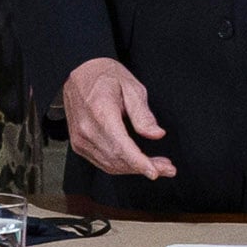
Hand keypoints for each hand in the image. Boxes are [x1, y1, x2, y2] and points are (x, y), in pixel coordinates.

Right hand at [63, 56, 177, 180]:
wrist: (79, 73)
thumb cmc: (105, 76)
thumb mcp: (131, 87)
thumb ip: (143, 114)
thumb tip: (156, 134)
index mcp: (100, 113)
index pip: (121, 146)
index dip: (139, 163)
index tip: (156, 172)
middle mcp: (86, 130)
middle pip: (118, 159)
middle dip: (144, 167)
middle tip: (167, 168)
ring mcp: (80, 139)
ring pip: (110, 165)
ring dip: (135, 169)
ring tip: (158, 166)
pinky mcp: (79, 145)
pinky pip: (102, 162)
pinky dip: (122, 167)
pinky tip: (137, 164)